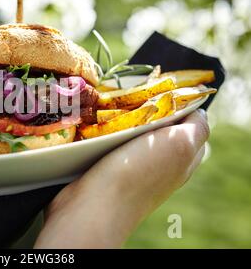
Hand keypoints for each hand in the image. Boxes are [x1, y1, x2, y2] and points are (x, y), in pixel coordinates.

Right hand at [35, 109, 208, 247]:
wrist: (95, 206)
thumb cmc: (139, 173)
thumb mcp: (180, 145)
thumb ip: (196, 127)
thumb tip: (199, 112)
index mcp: (182, 159)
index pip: (192, 125)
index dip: (183, 105)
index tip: (165, 89)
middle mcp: (160, 166)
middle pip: (161, 128)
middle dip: (152, 109)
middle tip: (137, 95)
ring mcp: (133, 169)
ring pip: (133, 135)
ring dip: (126, 120)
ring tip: (116, 108)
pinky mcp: (107, 170)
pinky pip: (111, 145)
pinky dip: (107, 133)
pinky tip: (100, 127)